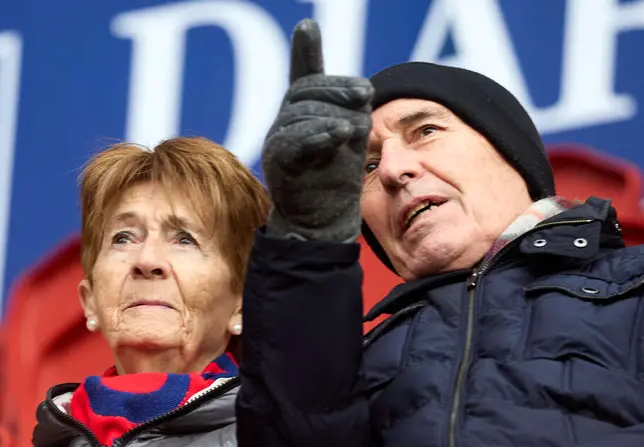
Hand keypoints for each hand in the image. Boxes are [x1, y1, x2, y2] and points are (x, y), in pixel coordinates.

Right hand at [262, 18, 372, 243]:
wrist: (323, 222)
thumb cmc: (338, 180)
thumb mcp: (352, 136)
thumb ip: (353, 109)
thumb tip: (363, 89)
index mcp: (304, 112)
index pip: (304, 75)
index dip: (306, 51)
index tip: (308, 27)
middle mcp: (285, 121)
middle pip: (307, 89)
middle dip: (338, 88)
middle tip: (366, 95)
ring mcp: (277, 139)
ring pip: (302, 112)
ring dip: (333, 115)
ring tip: (352, 130)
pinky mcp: (277, 161)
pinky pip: (294, 139)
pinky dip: (319, 133)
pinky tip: (340, 134)